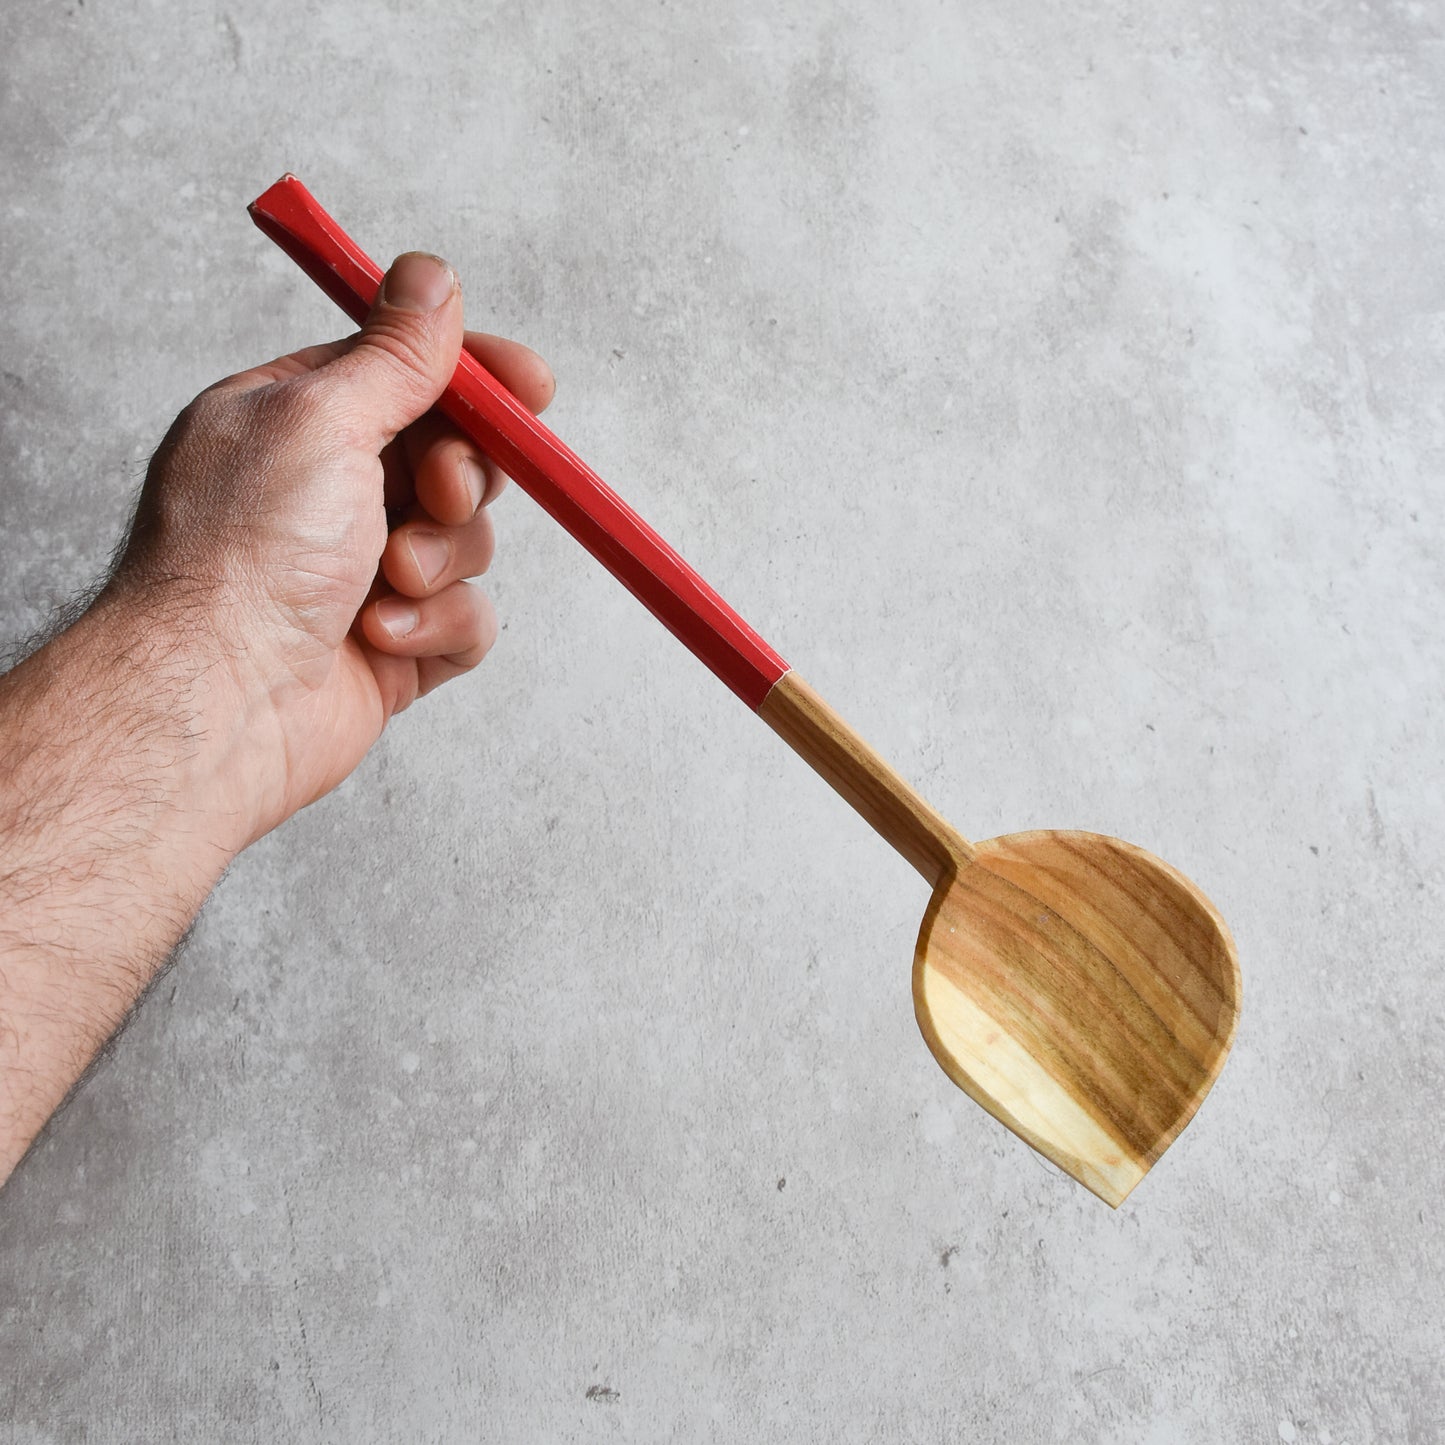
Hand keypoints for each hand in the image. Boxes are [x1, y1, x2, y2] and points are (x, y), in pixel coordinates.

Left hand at [108, 251, 553, 846]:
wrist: (220, 704)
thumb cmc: (241, 559)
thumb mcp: (322, 419)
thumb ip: (394, 355)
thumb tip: (429, 277)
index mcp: (294, 423)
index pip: (404, 375)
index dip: (473, 378)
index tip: (529, 386)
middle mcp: (327, 494)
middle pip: (452, 457)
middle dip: (459, 478)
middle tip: (438, 491)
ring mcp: (362, 572)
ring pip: (467, 541)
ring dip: (440, 558)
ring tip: (387, 580)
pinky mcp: (394, 644)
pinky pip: (467, 617)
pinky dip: (436, 623)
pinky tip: (380, 635)